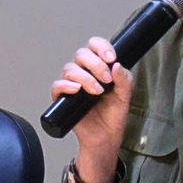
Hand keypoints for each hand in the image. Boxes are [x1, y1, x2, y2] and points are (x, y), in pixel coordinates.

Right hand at [51, 37, 132, 182]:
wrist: (105, 137)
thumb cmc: (113, 115)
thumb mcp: (125, 96)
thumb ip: (124, 79)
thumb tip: (117, 65)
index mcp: (98, 67)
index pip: (94, 46)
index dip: (101, 47)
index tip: (111, 58)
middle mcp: (83, 72)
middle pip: (81, 54)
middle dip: (95, 64)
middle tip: (106, 79)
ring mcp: (71, 84)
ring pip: (70, 68)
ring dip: (85, 77)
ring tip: (97, 91)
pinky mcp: (62, 98)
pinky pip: (57, 85)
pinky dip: (66, 85)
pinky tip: (78, 91)